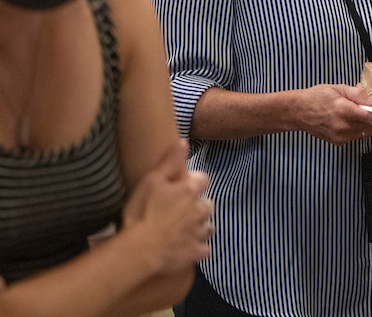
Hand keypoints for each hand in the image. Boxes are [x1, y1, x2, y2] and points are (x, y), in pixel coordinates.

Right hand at [123, 139, 212, 274]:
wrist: (140, 249)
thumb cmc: (142, 212)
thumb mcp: (152, 181)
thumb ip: (170, 161)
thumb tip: (184, 141)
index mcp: (191, 191)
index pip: (203, 180)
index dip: (192, 183)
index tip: (180, 188)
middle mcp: (201, 209)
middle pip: (207, 204)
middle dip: (197, 206)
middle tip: (179, 212)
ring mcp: (200, 232)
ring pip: (208, 226)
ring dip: (199, 226)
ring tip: (183, 230)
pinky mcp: (197, 252)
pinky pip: (204, 249)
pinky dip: (197, 248)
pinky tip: (186, 248)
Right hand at [293, 83, 371, 142]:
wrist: (298, 112)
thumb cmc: (317, 97)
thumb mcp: (339, 88)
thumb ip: (359, 94)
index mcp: (345, 110)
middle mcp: (344, 127)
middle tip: (369, 107)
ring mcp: (341, 137)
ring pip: (366, 132)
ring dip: (367, 123)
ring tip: (353, 112)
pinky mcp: (338, 142)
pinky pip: (356, 136)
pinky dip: (358, 128)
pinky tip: (346, 120)